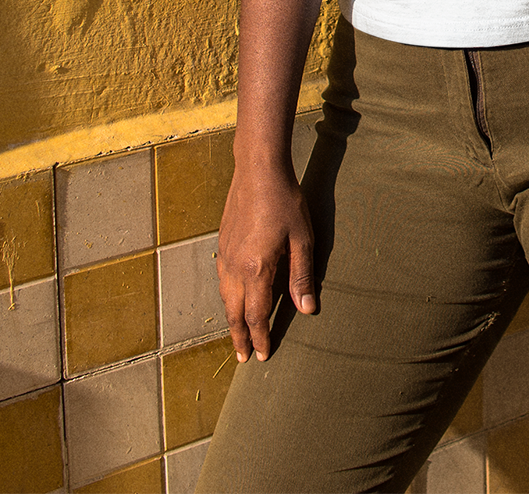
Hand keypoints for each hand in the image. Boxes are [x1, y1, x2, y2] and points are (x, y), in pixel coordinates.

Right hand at [216, 159, 317, 362]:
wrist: (258, 170)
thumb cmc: (285, 202)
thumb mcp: (302, 239)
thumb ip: (302, 276)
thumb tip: (306, 310)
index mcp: (256, 269)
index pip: (256, 314)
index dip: (260, 337)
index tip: (262, 356)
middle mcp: (235, 267)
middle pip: (235, 312)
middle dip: (240, 337)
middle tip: (244, 357)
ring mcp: (226, 255)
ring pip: (225, 297)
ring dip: (231, 319)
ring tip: (238, 333)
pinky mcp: (222, 243)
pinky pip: (222, 280)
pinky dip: (227, 297)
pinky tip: (232, 298)